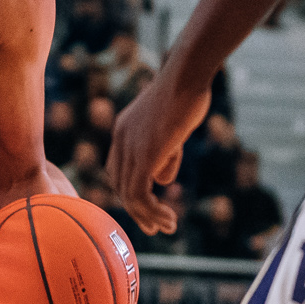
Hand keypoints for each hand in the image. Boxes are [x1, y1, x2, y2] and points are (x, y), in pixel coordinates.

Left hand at [107, 74, 208, 235]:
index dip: (130, 191)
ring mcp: (130, 147)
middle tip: (154, 228)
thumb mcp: (172, 128)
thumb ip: (165, 154)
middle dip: (136, 210)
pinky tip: (168, 218)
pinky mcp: (145, 155)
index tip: (148, 208)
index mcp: (123, 130)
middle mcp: (120, 139)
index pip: (117, 169)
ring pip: (129, 195)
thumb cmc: (186, 94)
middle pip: (119, 184)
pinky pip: (140, 193)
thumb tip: (161, 180)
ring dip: (148, 216)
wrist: (186, 75)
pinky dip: (152, 211)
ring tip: (167, 227)